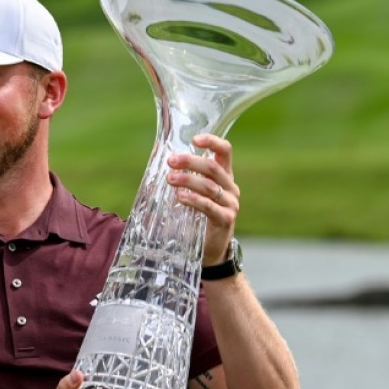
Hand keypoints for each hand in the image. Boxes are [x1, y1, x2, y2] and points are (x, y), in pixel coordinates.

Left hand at [166, 134, 239, 265]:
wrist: (211, 249)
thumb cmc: (197, 216)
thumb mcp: (191, 193)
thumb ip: (182, 175)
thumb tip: (158, 154)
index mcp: (224, 176)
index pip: (225, 151)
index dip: (212, 142)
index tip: (195, 139)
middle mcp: (230, 187)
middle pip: (212, 168)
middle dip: (190, 161)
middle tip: (171, 161)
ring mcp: (230, 204)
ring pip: (209, 186)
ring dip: (188, 180)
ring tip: (170, 179)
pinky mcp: (225, 219)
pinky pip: (209, 206)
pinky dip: (193, 200)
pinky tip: (180, 197)